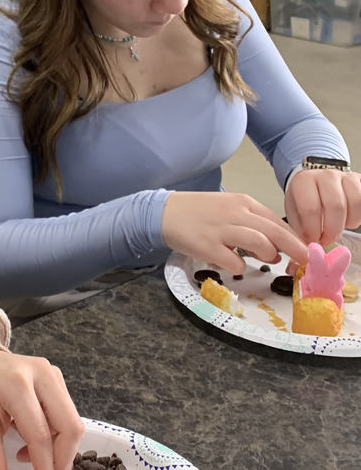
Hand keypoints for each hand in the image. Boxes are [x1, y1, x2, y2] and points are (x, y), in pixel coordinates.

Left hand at [0, 347, 81, 469]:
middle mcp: (42, 374)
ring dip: (59, 447)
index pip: (40, 434)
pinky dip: (56, 434)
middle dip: (62, 459)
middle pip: (70, 426)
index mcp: (17, 384)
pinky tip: (32, 440)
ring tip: (30, 457)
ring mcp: (52, 373)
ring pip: (72, 420)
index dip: (45, 467)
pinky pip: (67, 412)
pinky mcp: (56, 377)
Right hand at [162, 191, 306, 274]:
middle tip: (305, 260)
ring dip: (268, 255)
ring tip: (265, 259)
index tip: (305, 250)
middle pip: (275, 232)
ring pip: (260, 243)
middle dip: (295, 248)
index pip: (277, 221)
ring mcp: (221, 230)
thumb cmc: (198, 212)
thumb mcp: (228, 208)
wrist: (164, 212)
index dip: (295, 238)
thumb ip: (252, 223)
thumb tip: (275, 248)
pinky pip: (235, 262)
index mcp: (243, 203)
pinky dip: (239, 267)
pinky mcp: (208, 247)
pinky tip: (233, 264)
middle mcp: (235, 214)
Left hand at [284, 169, 360, 246]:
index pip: (310, 208)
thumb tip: (311, 249)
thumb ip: (301, 229)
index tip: (313, 241)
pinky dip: (358, 216)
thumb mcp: (295, 213)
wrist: (314, 184)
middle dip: (332, 230)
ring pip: (355, 202)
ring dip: (348, 223)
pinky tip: (348, 221)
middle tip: (326, 240)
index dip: (313, 230)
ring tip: (337, 228)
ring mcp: (346, 176)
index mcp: (304, 181)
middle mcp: (326, 175)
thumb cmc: (304, 200)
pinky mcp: (360, 181)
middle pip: (336, 206)